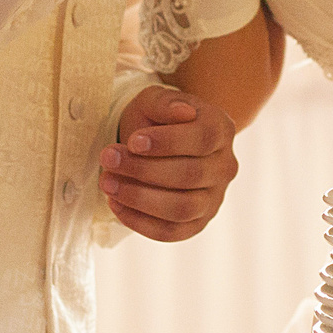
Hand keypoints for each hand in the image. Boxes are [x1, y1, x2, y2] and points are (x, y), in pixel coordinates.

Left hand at [103, 84, 238, 241]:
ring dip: (139, 198)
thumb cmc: (156, 120)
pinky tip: (115, 204)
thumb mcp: (155, 100)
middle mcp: (225, 167)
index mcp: (221, 129)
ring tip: (107, 183)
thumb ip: (166, 103)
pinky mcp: (196, 223)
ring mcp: (214, 199)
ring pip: (182, 208)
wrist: (155, 144)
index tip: (133, 141)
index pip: (203, 139)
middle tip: (108, 158)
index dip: (168, 142)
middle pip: (190, 175)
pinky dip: (140, 222)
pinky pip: (171, 232)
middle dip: (143, 169)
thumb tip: (184, 113)